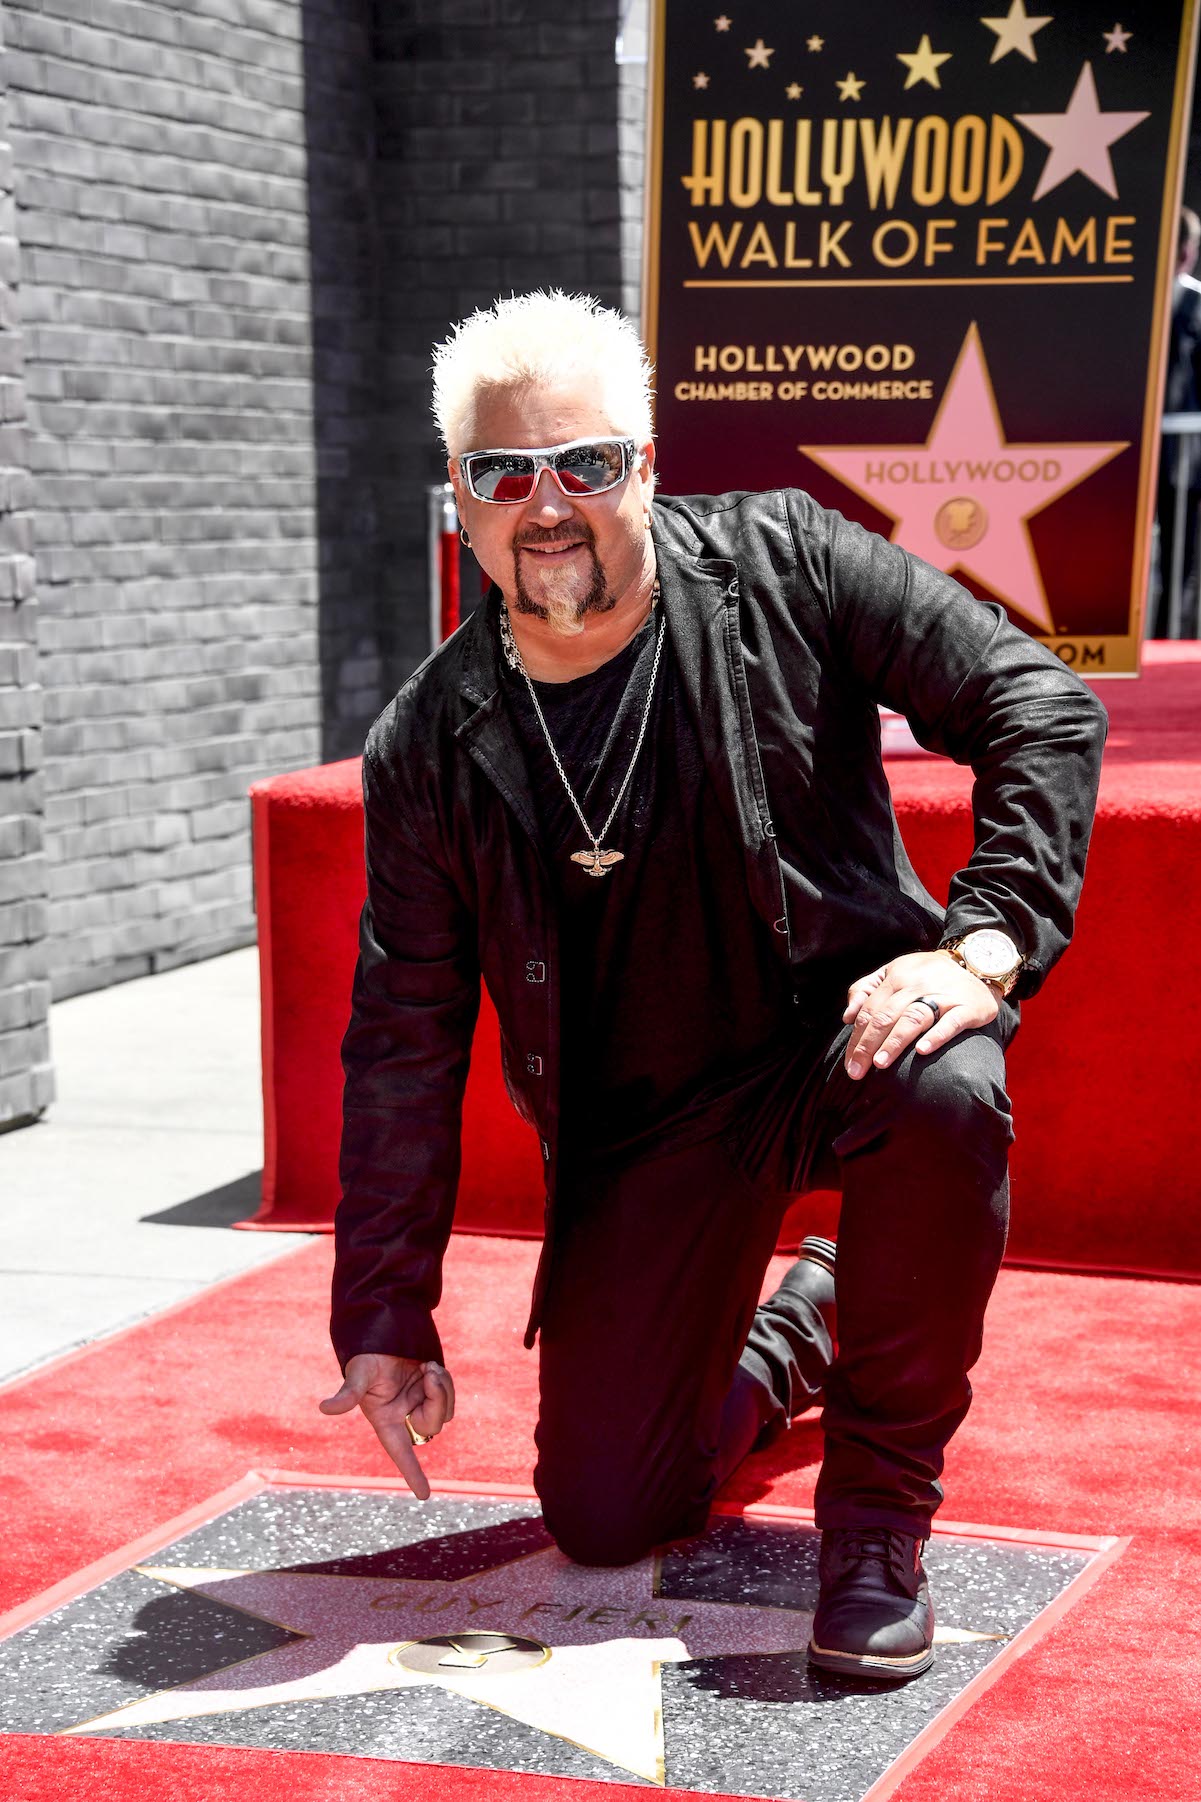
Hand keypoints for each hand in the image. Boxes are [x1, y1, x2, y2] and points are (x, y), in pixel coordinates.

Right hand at [319, 1353, 455, 1499]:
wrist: (381, 1334)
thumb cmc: (365, 1357)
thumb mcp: (358, 1376)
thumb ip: (347, 1395)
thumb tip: (324, 1408)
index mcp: (386, 1422)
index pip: (401, 1453)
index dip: (412, 1474)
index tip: (424, 1495)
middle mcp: (404, 1417)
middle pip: (431, 1426)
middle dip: (436, 1399)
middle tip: (428, 1371)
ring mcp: (419, 1405)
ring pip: (445, 1411)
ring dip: (442, 1388)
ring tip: (428, 1366)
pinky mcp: (431, 1391)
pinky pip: (448, 1396)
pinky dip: (444, 1382)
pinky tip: (432, 1367)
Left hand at [842, 950, 998, 1080]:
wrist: (976, 965)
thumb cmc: (926, 975)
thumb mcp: (894, 972)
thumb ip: (866, 989)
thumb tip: (847, 1017)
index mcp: (896, 976)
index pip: (870, 1010)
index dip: (856, 1037)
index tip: (849, 1062)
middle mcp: (917, 984)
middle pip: (886, 1016)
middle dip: (868, 1045)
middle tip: (857, 1071)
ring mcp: (943, 995)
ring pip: (913, 1018)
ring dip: (894, 1042)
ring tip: (880, 1064)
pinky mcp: (968, 1007)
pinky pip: (951, 1022)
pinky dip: (936, 1036)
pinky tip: (921, 1051)